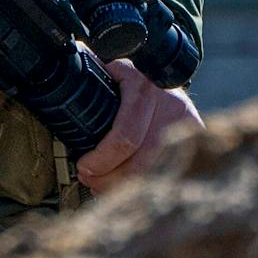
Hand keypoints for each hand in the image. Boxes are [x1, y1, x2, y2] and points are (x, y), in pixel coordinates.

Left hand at [76, 58, 204, 194]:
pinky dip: (150, 183)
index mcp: (141, 87)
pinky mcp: (197, 136)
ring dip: (127, 187)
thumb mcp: (111, 70)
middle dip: (110, 179)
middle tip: (90, 182)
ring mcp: (187, 122)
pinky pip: (174, 169)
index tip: (84, 167)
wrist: (166, 69)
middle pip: (141, 161)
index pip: (125, 136)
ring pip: (156, 171)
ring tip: (105, 188)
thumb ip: (90, 77)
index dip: (102, 159)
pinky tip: (131, 188)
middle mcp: (168, 104)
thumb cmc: (129, 76)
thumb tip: (60, 71)